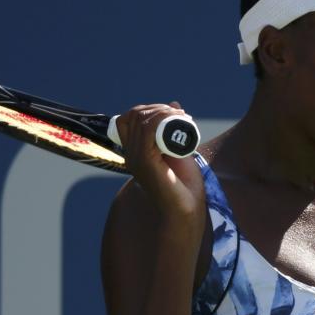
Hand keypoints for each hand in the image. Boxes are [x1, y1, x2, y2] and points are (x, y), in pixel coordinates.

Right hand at [113, 102, 206, 228]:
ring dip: (163, 111)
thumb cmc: (184, 185)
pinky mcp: (145, 162)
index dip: (148, 109)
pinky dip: (161, 119)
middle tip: (180, 114)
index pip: (128, 119)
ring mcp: (136, 158)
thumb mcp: (179, 150)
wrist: (185, 210)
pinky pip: (147, 131)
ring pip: (140, 120)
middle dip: (157, 108)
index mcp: (135, 151)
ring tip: (182, 116)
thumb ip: (175, 131)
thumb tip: (174, 105)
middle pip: (133, 116)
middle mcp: (130, 154)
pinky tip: (176, 117)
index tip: (172, 112)